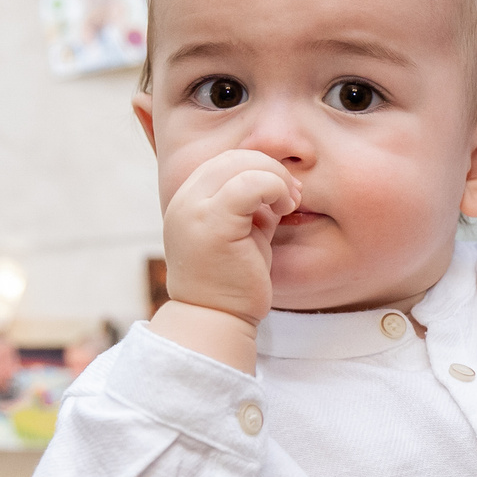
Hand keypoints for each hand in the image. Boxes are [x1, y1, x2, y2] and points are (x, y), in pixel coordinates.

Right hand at [154, 149, 300, 371]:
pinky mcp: (213, 223)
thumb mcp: (241, 231)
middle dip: (270, 168)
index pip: (225, 160)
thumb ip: (249, 203)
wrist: (216, 319)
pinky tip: (284, 208)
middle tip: (293, 195)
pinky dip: (274, 187)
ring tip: (289, 202)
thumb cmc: (233, 281)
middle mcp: (184, 200)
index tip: (282, 192)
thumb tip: (276, 178)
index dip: (259, 166)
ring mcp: (194, 210)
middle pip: (233, 157)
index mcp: (188, 199)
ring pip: (242, 163)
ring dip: (275, 177)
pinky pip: (249, 184)